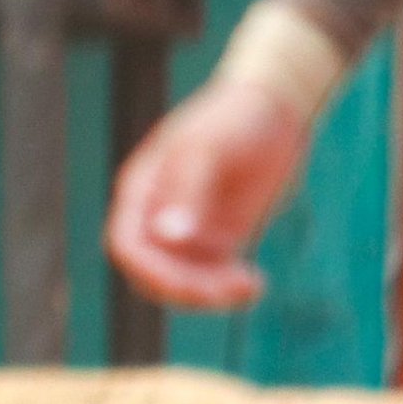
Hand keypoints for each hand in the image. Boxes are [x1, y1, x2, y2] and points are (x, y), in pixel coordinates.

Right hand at [103, 79, 315, 311]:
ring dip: (212, 294)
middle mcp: (158, 214)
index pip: (127, 245)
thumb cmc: (235, 118)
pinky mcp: (219, 238)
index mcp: (142, 190)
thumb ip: (186, 190)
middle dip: (186, 290)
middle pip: (151, 273)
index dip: (150, 271)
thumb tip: (168, 235)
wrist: (276, 109)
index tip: (190, 286)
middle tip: (231, 289)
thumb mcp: (208, 148)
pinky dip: (230, 289)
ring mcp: (188, 229)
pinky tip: (256, 283)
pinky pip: (213, 277)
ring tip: (251, 285)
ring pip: (183, 282)